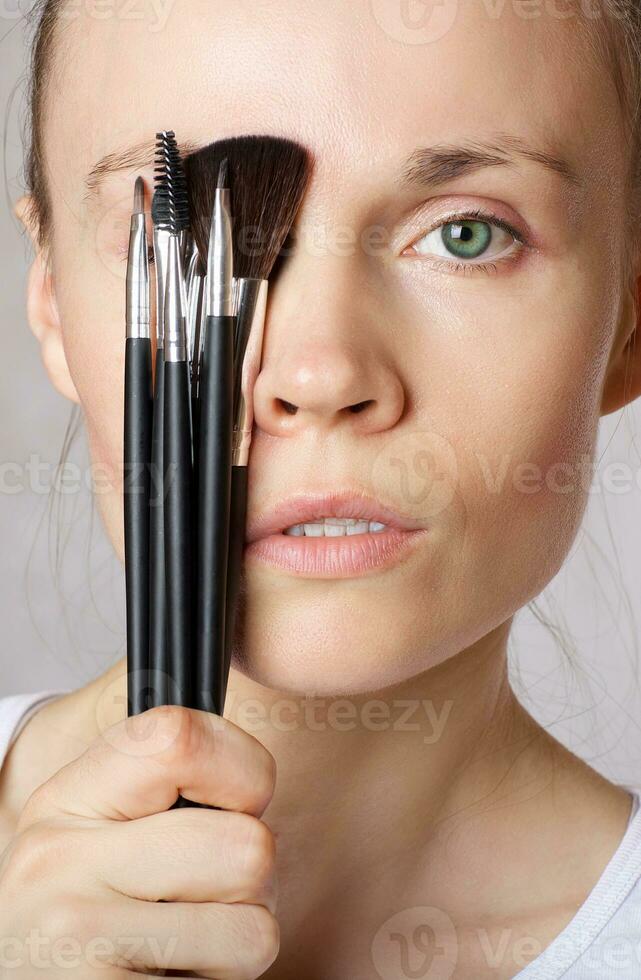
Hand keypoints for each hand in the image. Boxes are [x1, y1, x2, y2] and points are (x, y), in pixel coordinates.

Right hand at [0, 704, 278, 977]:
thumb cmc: (83, 915)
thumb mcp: (95, 833)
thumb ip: (165, 791)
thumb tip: (255, 779)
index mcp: (67, 798)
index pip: (182, 739)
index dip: (243, 772)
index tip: (236, 803)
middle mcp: (61, 857)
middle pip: (247, 845)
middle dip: (251, 882)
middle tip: (203, 899)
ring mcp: (78, 933)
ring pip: (254, 930)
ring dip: (236, 946)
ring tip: (182, 945)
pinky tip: (165, 979)